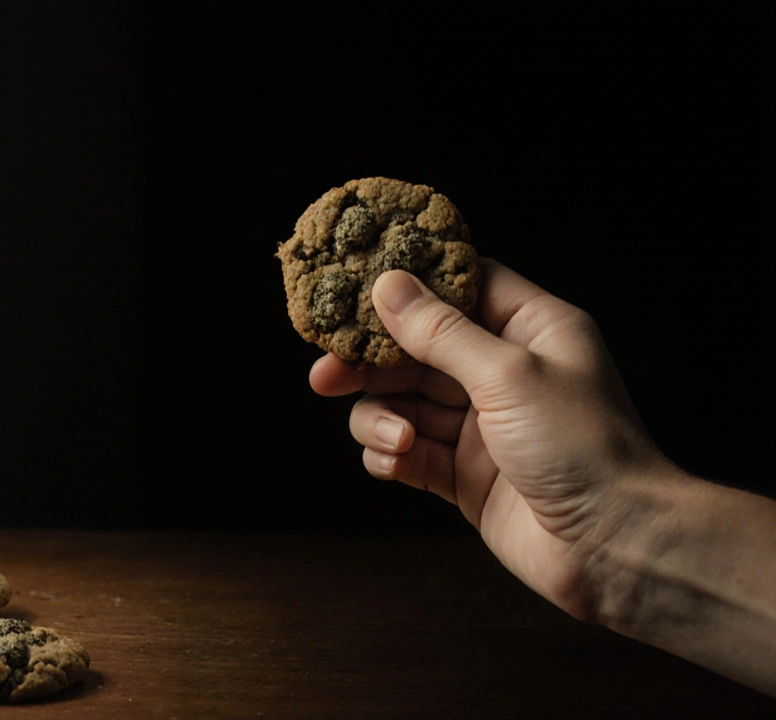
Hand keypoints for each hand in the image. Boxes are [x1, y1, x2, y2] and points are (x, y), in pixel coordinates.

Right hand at [310, 259, 678, 619]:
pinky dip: (390, 454)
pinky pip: (406, 452)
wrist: (614, 548)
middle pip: (416, 348)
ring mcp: (480, 425)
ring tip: (397, 438)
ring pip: (403, 402)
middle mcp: (503, 372)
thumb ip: (441, 332)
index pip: (460, 286)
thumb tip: (387, 285)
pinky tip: (395, 461)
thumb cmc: (583, 448)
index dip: (409, 286)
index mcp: (530, 329)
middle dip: (371, 364)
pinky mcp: (462, 474)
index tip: (353, 291)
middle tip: (325, 374)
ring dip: (383, 417)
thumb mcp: (508, 375)